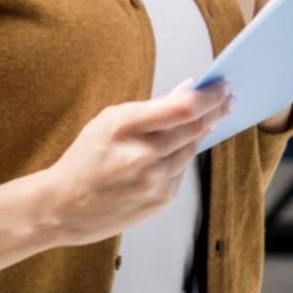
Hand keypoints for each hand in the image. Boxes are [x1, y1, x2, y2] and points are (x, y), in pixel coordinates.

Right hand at [35, 80, 231, 246]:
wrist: (63, 208)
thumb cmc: (86, 157)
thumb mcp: (110, 120)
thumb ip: (153, 107)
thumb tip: (190, 88)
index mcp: (125, 127)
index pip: (183, 108)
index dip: (209, 95)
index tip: (222, 85)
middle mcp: (143, 155)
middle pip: (196, 127)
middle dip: (216, 110)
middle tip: (228, 98)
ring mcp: (154, 181)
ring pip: (193, 148)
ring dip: (202, 131)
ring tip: (209, 118)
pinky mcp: (161, 200)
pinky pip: (182, 170)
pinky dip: (182, 156)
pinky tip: (177, 149)